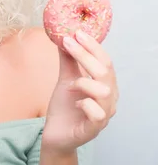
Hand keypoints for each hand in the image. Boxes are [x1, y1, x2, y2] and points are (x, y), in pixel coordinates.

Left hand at [42, 30, 118, 153]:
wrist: (55, 134)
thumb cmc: (65, 107)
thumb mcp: (65, 79)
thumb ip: (68, 61)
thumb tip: (65, 37)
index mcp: (104, 85)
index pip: (105, 61)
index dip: (93, 46)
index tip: (77, 32)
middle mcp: (109, 99)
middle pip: (105, 72)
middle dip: (86, 55)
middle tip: (68, 42)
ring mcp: (104, 114)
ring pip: (104, 91)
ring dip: (83, 82)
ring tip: (70, 84)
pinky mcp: (94, 129)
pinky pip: (97, 113)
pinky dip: (85, 104)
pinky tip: (76, 103)